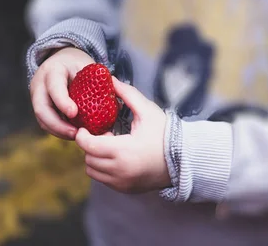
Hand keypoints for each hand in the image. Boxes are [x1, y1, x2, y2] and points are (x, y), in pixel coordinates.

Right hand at [30, 47, 93, 139]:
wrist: (62, 61)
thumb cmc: (77, 65)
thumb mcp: (88, 68)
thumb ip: (99, 84)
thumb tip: (116, 106)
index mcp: (53, 70)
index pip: (54, 87)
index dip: (62, 102)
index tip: (74, 113)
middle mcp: (40, 84)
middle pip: (41, 109)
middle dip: (58, 125)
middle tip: (77, 133)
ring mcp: (36, 97)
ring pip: (42, 119)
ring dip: (59, 131)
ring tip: (77, 136)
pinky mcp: (39, 107)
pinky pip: (45, 123)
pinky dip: (58, 130)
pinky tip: (72, 133)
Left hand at [75, 78, 170, 192]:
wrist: (186, 160)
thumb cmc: (166, 133)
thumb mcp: (147, 111)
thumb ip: (127, 94)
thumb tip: (110, 79)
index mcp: (124, 151)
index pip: (88, 146)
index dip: (82, 136)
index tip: (85, 128)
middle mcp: (121, 170)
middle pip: (88, 158)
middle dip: (90, 145)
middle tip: (103, 134)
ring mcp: (123, 183)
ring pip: (93, 171)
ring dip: (95, 158)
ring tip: (110, 146)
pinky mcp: (126, 189)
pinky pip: (103, 180)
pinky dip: (103, 168)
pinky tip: (117, 156)